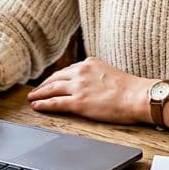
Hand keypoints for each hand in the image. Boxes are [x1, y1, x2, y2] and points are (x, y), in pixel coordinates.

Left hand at [27, 58, 149, 123]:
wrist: (137, 96)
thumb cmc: (130, 88)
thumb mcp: (110, 72)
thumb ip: (97, 75)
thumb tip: (92, 84)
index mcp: (89, 63)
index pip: (67, 70)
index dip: (56, 78)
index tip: (50, 82)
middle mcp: (81, 72)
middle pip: (55, 78)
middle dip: (43, 85)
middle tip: (35, 91)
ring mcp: (78, 87)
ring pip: (51, 89)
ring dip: (39, 94)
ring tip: (31, 98)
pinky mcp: (78, 102)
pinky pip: (55, 103)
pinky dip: (43, 104)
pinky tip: (36, 106)